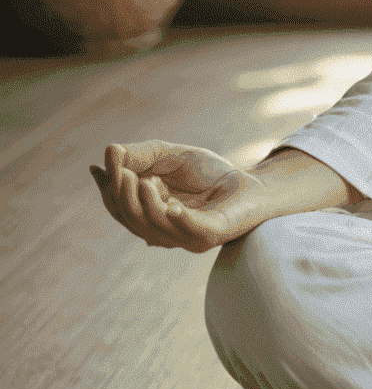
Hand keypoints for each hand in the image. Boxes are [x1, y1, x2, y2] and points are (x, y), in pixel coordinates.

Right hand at [90, 140, 268, 252]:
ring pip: (155, 226)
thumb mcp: (170, 157)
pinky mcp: (211, 235)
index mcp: (149, 217)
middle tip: (123, 174)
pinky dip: (179, 220)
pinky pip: (191, 231)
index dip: (109, 190)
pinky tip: (171, 205)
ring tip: (145, 180)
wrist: (253, 182)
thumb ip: (141, 155)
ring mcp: (185, 237)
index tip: (100, 167)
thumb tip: (109, 152)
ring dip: (147, 205)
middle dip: (123, 198)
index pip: (120, 208)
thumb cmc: (209, 173)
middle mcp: (162, 232)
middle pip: (132, 220)